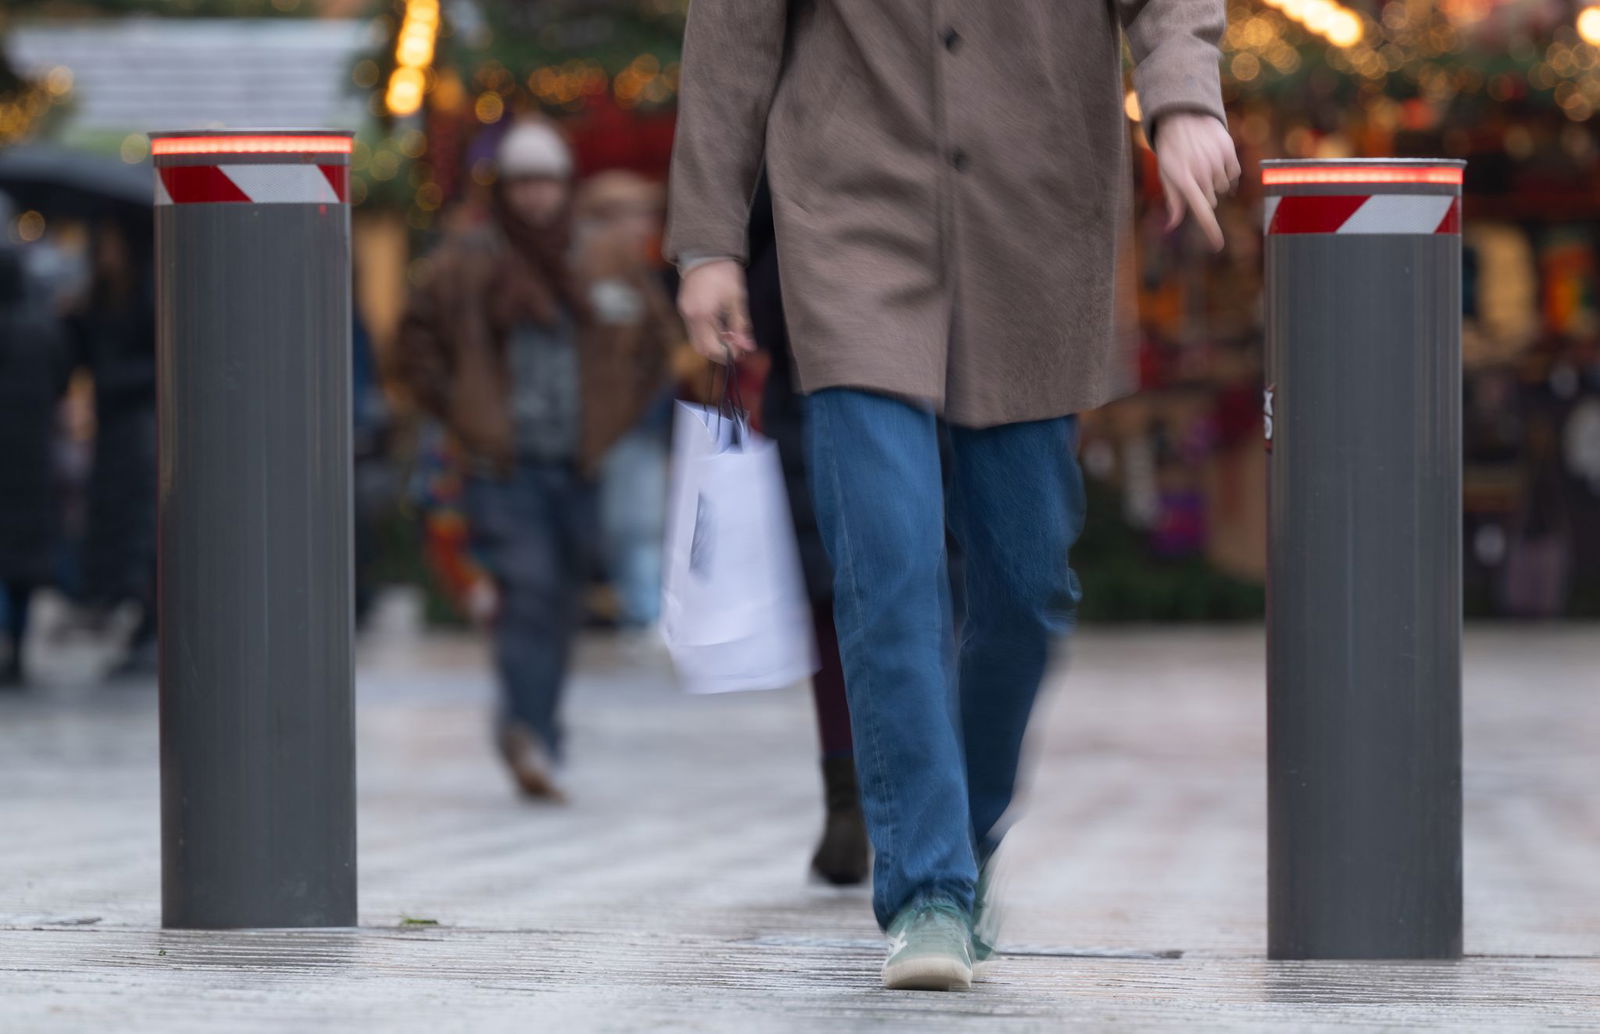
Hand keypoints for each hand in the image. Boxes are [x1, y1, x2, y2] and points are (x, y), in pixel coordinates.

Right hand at [678, 259, 753, 363]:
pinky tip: (720, 326)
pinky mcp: (683, 308)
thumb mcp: (737, 299)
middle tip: (737, 345)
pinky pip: (693, 330)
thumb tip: (748, 346)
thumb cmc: (725, 273)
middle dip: (720, 352)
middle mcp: (689, 316)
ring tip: (729, 335)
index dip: (728, 353)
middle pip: (702, 348)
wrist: (705, 251)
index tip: (742, 349)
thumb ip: (741, 325)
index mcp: (703, 314)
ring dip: (713, 344)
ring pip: (696, 341)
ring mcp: (684, 312)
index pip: (712, 347)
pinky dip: (706, 334)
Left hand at [1153, 113, 1240, 251]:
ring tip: (1204, 164)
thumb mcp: (1167, 174)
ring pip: (1224, 188)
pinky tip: (1216, 159)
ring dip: (1216, 182)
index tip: (1218, 245)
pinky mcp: (1229, 151)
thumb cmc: (1172, 151)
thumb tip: (1172, 225)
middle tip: (1194, 176)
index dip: (1210, 229)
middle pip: (1212, 200)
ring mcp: (1216, 161)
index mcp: (1183, 180)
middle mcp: (1201, 171)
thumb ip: (1173, 200)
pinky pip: (1234, 174)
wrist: (1183, 117)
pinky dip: (1227, 172)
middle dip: (1205, 194)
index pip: (1200, 210)